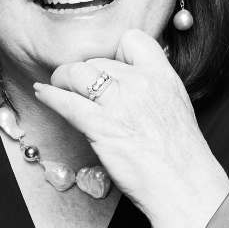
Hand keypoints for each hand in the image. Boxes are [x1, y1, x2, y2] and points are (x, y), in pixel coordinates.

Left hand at [35, 30, 228, 227]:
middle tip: (77, 85)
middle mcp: (142, 84)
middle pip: (99, 60)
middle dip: (84, 71)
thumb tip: (123, 86)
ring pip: (78, 73)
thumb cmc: (182, 158)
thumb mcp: (175, 109)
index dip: (116, 51)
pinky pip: (67, 102)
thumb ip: (152, 91)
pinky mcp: (101, 126)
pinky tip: (42, 94)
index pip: (133, 39)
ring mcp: (121, 104)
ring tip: (57, 86)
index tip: (109, 66)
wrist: (186, 188)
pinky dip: (50, 96)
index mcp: (164, 77)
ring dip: (63, 79)